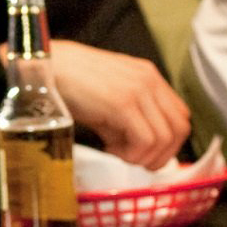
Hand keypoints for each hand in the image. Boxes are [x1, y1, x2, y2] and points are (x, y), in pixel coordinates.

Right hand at [47, 40, 189, 167]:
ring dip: (143, 156)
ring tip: (116, 151)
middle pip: (179, 129)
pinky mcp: (123, 103)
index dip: (168, 142)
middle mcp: (149, 80)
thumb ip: (129, 119)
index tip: (144, 152)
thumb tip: (139, 150)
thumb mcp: (108, 98)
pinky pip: (145, 140)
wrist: (46, 67)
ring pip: (165, 138)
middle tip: (133, 160)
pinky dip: (131, 154)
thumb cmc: (70, 83)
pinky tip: (109, 147)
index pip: (180, 116)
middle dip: (160, 155)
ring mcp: (138, 90)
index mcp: (148, 76)